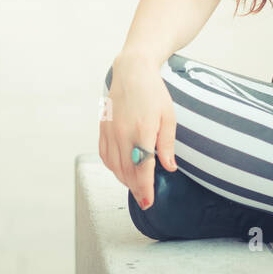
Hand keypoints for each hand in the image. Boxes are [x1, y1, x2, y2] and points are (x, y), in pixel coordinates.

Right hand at [99, 54, 178, 209]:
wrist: (132, 71)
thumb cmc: (153, 92)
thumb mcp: (168, 116)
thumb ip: (167, 144)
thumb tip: (169, 167)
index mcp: (142, 130)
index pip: (142, 168)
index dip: (145, 189)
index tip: (148, 202)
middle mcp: (122, 133)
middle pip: (126, 171)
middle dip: (136, 189)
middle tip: (145, 199)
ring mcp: (110, 131)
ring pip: (114, 166)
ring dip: (124, 180)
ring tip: (136, 186)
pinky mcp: (103, 129)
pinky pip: (105, 155)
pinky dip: (113, 167)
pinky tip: (122, 170)